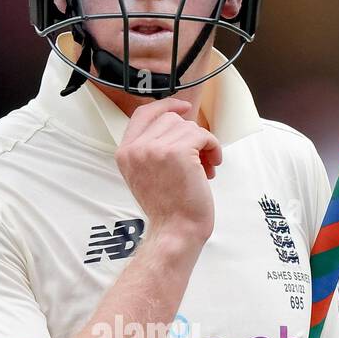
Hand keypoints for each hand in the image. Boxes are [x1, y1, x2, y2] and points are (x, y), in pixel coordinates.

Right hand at [114, 96, 222, 245]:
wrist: (175, 231)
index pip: (142, 114)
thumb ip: (151, 150)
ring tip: (205, 167)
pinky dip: (213, 148)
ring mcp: (155, 148)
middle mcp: (137, 148)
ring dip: (203, 144)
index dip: (166, 106)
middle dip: (190, 135)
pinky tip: (212, 166)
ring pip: (189, 126)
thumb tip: (178, 125)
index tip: (184, 109)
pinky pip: (203, 135)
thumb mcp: (146, 175)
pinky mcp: (178, 151)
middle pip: (170, 119)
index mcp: (125, 153)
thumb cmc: (168, 209)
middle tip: (199, 158)